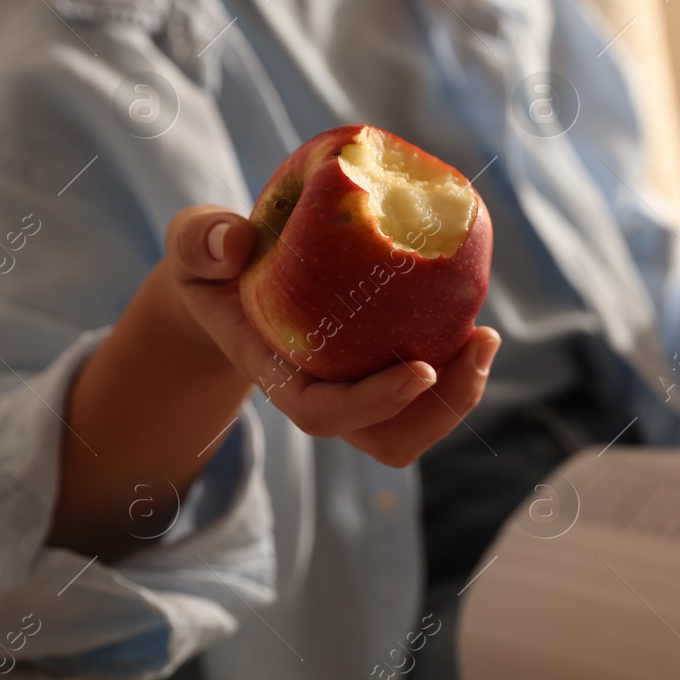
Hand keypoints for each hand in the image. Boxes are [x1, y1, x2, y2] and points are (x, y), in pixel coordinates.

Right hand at [160, 206, 500, 467]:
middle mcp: (323, 393)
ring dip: (462, 395)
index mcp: (277, 373)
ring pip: (417, 427)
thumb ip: (200, 241)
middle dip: (441, 409)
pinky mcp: (384, 369)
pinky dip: (460, 370)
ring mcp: (357, 389)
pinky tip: (476, 327)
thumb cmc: (213, 266)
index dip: (374, 402)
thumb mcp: (193, 247)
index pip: (322, 412)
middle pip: (388, 438)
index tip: (422, 369)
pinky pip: (432, 392)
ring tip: (486, 339)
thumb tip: (233, 244)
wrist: (230, 284)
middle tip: (481, 343)